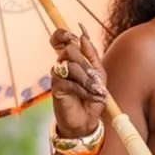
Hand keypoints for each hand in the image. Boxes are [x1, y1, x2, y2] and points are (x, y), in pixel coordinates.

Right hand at [49, 24, 106, 138]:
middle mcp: (62, 64)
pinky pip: (69, 83)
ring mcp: (57, 76)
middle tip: (96, 77)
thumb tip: (83, 36)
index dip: (63, 34)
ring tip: (97, 91)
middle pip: (70, 50)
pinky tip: (90, 96)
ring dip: (87, 79)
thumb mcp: (99, 74)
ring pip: (71, 66)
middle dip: (86, 64)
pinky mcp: (56, 89)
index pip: (60, 38)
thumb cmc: (92, 96)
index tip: (73, 37)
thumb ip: (92, 55)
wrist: (87, 120)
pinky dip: (83, 90)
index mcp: (71, 58)